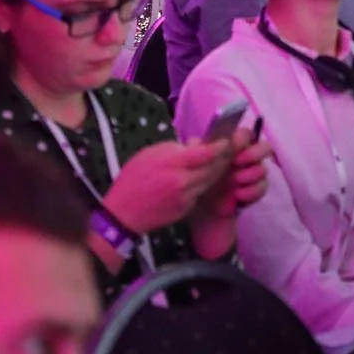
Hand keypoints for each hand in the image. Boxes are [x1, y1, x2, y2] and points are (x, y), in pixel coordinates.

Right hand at [102, 139, 230, 235]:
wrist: (123, 213)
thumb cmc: (133, 179)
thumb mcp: (150, 154)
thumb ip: (175, 149)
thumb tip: (196, 145)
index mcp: (173, 164)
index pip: (206, 153)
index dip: (220, 146)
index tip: (226, 140)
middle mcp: (183, 181)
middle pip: (214, 168)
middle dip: (223, 158)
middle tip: (229, 150)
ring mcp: (186, 197)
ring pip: (210, 181)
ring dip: (216, 171)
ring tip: (218, 162)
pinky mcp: (186, 209)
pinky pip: (200, 193)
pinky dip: (203, 184)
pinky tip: (201, 178)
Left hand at [200, 126, 273, 219]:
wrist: (194, 206)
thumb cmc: (194, 178)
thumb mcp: (190, 162)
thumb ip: (196, 150)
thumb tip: (212, 142)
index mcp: (231, 146)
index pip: (246, 134)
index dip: (243, 138)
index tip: (234, 146)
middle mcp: (244, 158)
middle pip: (265, 148)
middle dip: (255, 153)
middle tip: (238, 162)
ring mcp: (250, 175)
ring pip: (263, 169)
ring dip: (251, 174)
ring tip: (236, 180)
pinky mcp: (252, 192)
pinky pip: (262, 188)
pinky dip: (252, 191)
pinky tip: (238, 195)